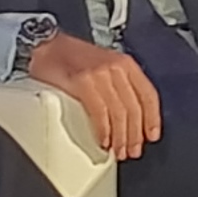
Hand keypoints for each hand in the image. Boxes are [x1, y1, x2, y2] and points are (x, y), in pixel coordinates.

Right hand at [24, 31, 164, 158]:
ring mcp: (100, 74)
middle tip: (132, 151)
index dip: (152, 119)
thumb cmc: (72, 58)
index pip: (148, 95)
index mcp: (126, 64)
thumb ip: (119, 86)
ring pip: (119, 112)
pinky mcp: (83, 82)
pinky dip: (103, 130)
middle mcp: (116, 67)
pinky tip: (103, 140)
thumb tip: (130, 118)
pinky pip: (100, 112)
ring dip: (120, 136)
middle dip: (135, 134)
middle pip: (134, 107)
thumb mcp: (105, 66)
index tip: (151, 136)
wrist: (45, 45)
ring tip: (118, 150)